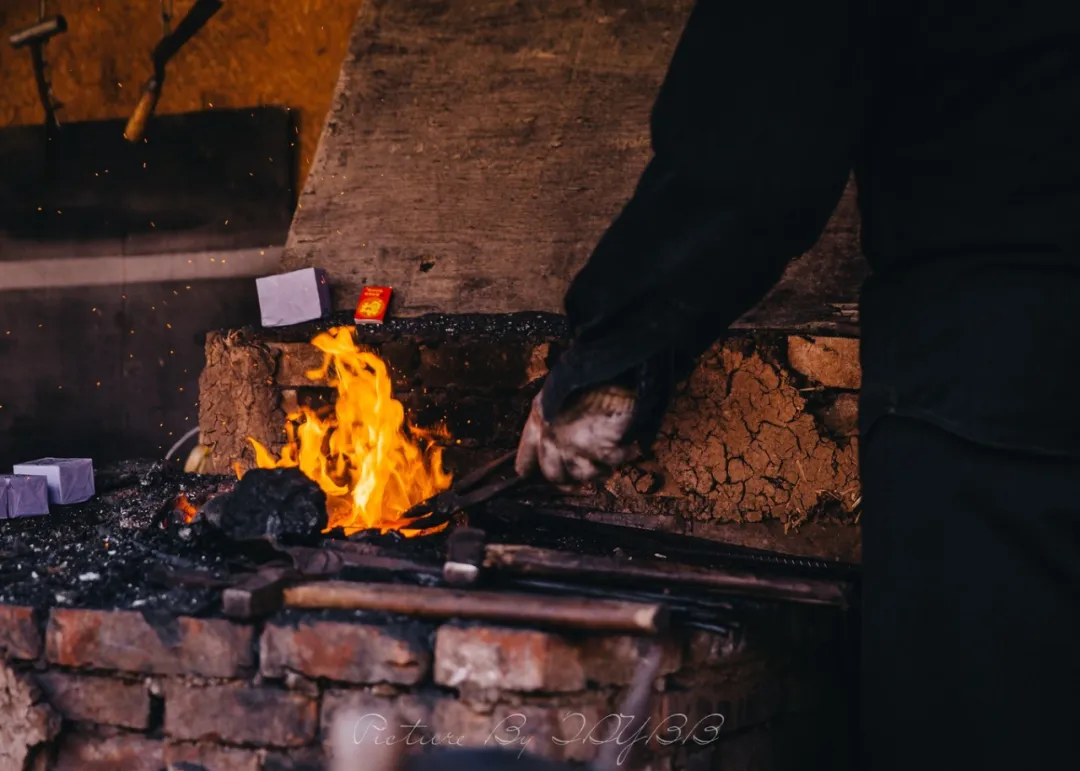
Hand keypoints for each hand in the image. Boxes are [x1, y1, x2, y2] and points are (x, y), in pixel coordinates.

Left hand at [514, 384, 638, 484]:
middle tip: (582, 472)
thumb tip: (554, 442)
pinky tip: (629, 445)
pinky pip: (612, 462)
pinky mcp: (602, 449)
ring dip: (597, 470)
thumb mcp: (555, 390)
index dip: (530, 468)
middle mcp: (552, 439)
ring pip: (584, 475)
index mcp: (538, 421)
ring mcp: (576, 446)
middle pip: (554, 475)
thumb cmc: (585, 373)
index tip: (531, 474)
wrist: (611, 366)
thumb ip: (549, 417)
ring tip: (607, 459)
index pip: (525, 460)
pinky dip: (624, 454)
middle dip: (568, 478)